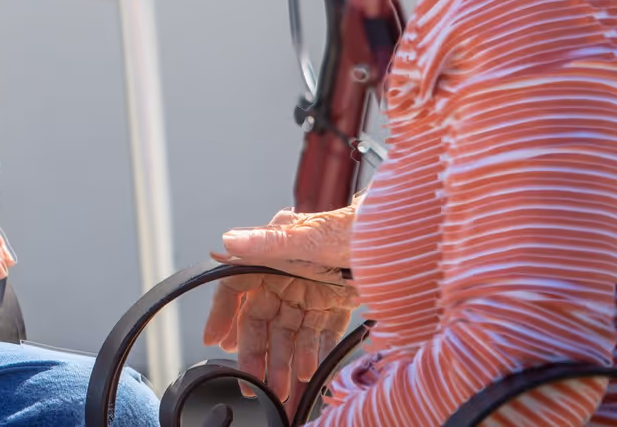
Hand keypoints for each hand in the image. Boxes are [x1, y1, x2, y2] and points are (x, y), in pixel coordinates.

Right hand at [204, 206, 360, 412]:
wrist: (403, 240)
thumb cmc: (354, 228)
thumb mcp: (311, 238)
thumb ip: (269, 243)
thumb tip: (228, 241)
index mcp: (273, 253)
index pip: (237, 286)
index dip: (223, 313)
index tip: (214, 340)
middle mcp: (287, 273)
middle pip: (263, 318)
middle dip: (257, 352)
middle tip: (252, 383)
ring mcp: (311, 290)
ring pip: (290, 332)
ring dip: (285, 361)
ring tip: (283, 388)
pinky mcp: (335, 303)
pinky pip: (319, 333)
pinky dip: (313, 352)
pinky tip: (309, 372)